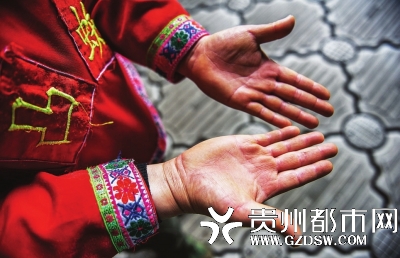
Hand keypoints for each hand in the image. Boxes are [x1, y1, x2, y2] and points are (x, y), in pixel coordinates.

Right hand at [148, 126, 337, 237]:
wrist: (187, 181)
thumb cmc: (212, 201)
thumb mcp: (244, 212)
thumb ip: (271, 220)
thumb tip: (298, 236)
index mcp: (267, 187)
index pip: (297, 177)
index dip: (314, 170)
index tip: (330, 164)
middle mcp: (264, 170)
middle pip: (295, 159)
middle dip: (314, 152)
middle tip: (333, 145)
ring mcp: (254, 156)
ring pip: (284, 146)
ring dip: (301, 140)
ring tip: (318, 134)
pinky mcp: (242, 143)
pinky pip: (267, 136)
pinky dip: (281, 132)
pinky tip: (293, 129)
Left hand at [178, 16, 333, 128]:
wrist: (200, 54)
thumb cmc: (223, 43)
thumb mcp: (250, 35)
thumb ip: (272, 32)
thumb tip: (293, 20)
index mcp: (269, 68)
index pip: (295, 79)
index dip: (311, 87)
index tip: (327, 94)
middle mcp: (264, 83)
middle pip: (292, 95)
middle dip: (311, 104)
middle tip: (329, 113)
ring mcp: (253, 94)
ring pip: (280, 106)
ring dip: (297, 115)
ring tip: (314, 124)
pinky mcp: (240, 101)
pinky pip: (261, 111)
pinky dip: (275, 119)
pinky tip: (288, 126)